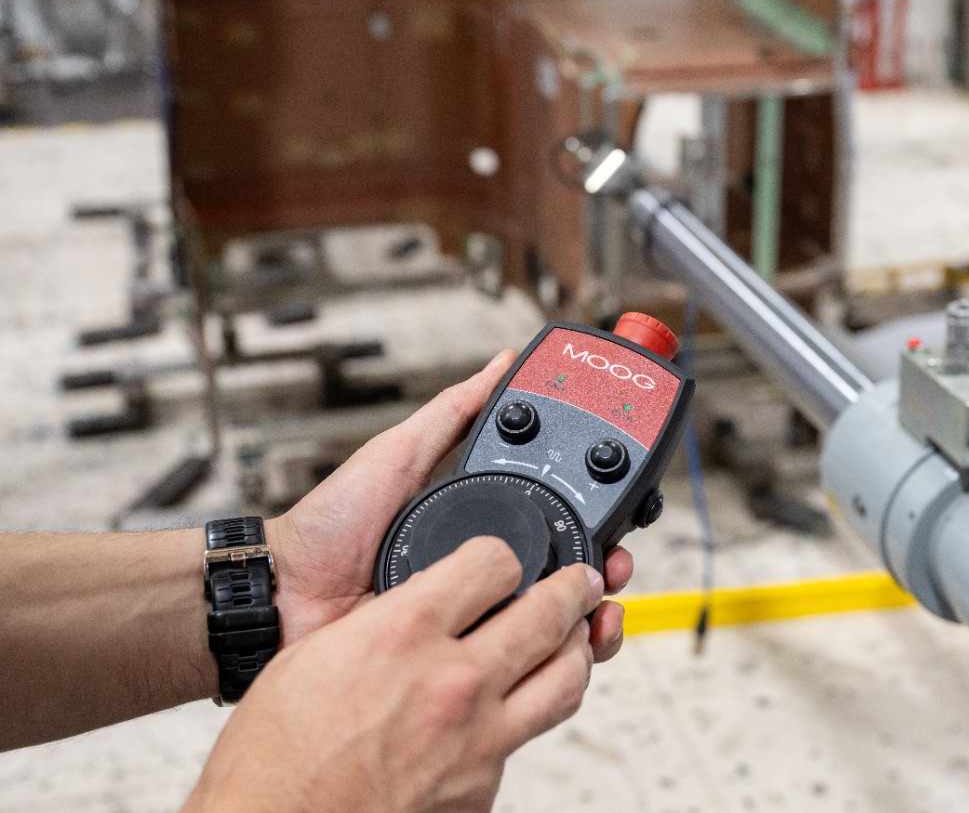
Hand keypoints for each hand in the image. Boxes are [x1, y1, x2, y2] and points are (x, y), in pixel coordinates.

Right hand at [184, 537, 603, 812]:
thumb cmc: (274, 756)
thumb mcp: (318, 654)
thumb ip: (387, 620)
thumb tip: (426, 602)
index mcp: (404, 634)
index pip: (492, 563)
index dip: (503, 553)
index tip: (505, 557)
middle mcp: (451, 683)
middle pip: (549, 614)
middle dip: (574, 588)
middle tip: (583, 578)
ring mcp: (476, 740)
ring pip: (565, 680)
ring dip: (577, 650)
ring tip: (578, 634)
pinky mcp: (481, 789)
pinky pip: (525, 740)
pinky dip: (526, 717)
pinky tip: (515, 708)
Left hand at [265, 351, 632, 660]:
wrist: (287, 597)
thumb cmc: (328, 528)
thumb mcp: (398, 454)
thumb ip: (452, 414)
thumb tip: (499, 365)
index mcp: (477, 526)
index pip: (553, 520)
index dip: (592, 517)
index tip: (617, 511)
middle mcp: (483, 576)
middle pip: (569, 575)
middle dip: (605, 567)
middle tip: (615, 561)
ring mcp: (476, 621)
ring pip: (559, 625)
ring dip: (594, 614)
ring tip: (602, 603)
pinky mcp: (463, 663)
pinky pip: (524, 667)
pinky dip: (560, 660)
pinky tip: (572, 642)